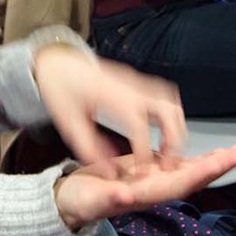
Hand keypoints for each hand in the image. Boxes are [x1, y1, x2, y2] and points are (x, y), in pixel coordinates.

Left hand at [33, 45, 187, 170]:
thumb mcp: (68, 122)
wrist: (58, 62)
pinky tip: (165, 132)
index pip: (139, 125)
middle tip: (168, 164)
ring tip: (170, 151)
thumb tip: (109, 173)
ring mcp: (137, 82)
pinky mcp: (138, 82)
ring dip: (177, 127)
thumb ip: (88, 148)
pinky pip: (165, 96)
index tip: (144, 171)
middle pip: (167, 110)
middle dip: (174, 139)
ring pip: (171, 102)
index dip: (145, 150)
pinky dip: (172, 116)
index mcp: (112, 97)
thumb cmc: (61, 89)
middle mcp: (130, 87)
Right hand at [53, 146, 235, 229]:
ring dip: (213, 163)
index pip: (177, 184)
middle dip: (217, 167)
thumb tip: (127, 195)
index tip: (218, 163)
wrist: (73, 201)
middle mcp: (155, 191)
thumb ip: (108, 197)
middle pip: (192, 179)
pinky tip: (210, 154)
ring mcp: (155, 182)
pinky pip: (178, 166)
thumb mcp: (90, 198)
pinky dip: (196, 159)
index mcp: (144, 195)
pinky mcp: (150, 173)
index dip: (198, 173)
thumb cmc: (80, 201)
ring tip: (235, 151)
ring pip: (190, 173)